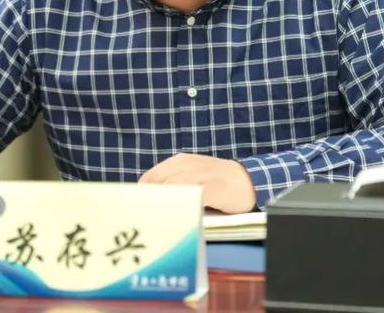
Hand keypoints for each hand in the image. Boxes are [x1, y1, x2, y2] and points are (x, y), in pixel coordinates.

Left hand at [139, 153, 256, 213]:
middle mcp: (188, 165)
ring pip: (174, 189)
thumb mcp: (192, 176)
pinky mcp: (214, 188)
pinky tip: (179, 218)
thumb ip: (173, 183)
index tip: (134, 210)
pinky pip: (194, 197)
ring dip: (164, 206)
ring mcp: (202, 175)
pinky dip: (184, 208)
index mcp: (179, 162)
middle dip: (149, 202)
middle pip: (159, 183)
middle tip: (143, 220)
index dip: (141, 194)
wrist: (249, 181)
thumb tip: (149, 203)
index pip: (151, 177)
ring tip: (156, 222)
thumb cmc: (216, 183)